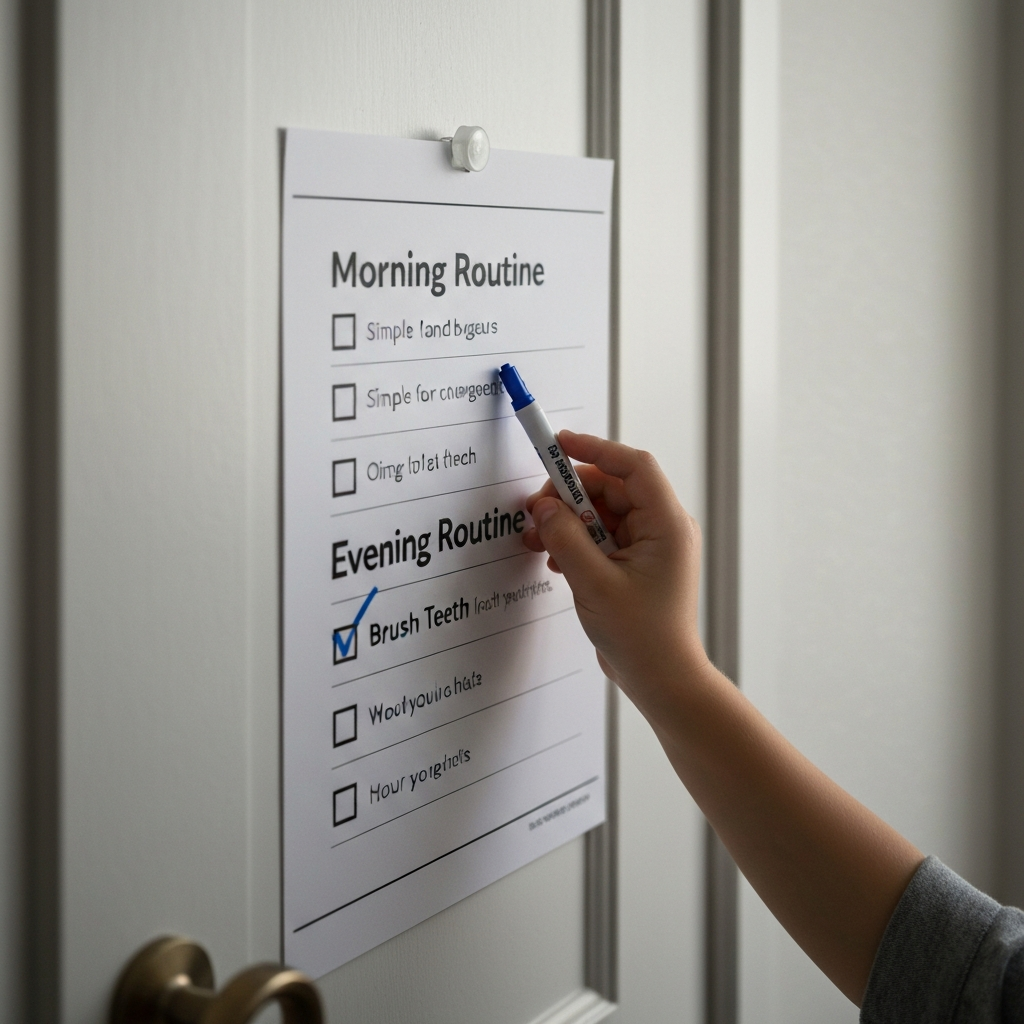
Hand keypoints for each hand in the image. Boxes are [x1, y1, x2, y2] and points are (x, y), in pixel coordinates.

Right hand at [522, 430, 707, 714]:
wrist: (662, 680)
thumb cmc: (642, 637)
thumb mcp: (595, 584)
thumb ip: (566, 539)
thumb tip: (544, 507)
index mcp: (666, 525)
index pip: (633, 467)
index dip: (595, 449)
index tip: (559, 444)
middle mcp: (661, 529)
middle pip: (611, 489)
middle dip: (569, 495)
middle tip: (535, 509)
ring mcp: (648, 547)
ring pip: (601, 514)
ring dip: (567, 522)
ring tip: (537, 541)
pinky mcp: (633, 565)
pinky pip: (600, 537)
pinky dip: (575, 542)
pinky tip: (554, 561)